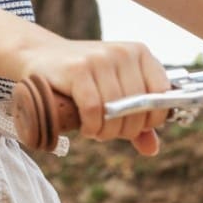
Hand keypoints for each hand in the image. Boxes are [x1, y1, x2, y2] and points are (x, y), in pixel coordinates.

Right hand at [22, 40, 170, 153]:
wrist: (40, 55)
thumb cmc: (82, 77)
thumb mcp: (113, 91)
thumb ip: (136, 118)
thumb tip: (152, 149)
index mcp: (140, 53)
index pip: (161, 94)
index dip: (150, 119)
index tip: (133, 126)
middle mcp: (123, 53)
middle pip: (138, 106)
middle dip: (124, 130)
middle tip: (107, 132)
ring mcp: (100, 58)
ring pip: (115, 110)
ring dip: (105, 131)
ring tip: (95, 130)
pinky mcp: (78, 69)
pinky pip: (93, 109)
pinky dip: (91, 126)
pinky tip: (85, 127)